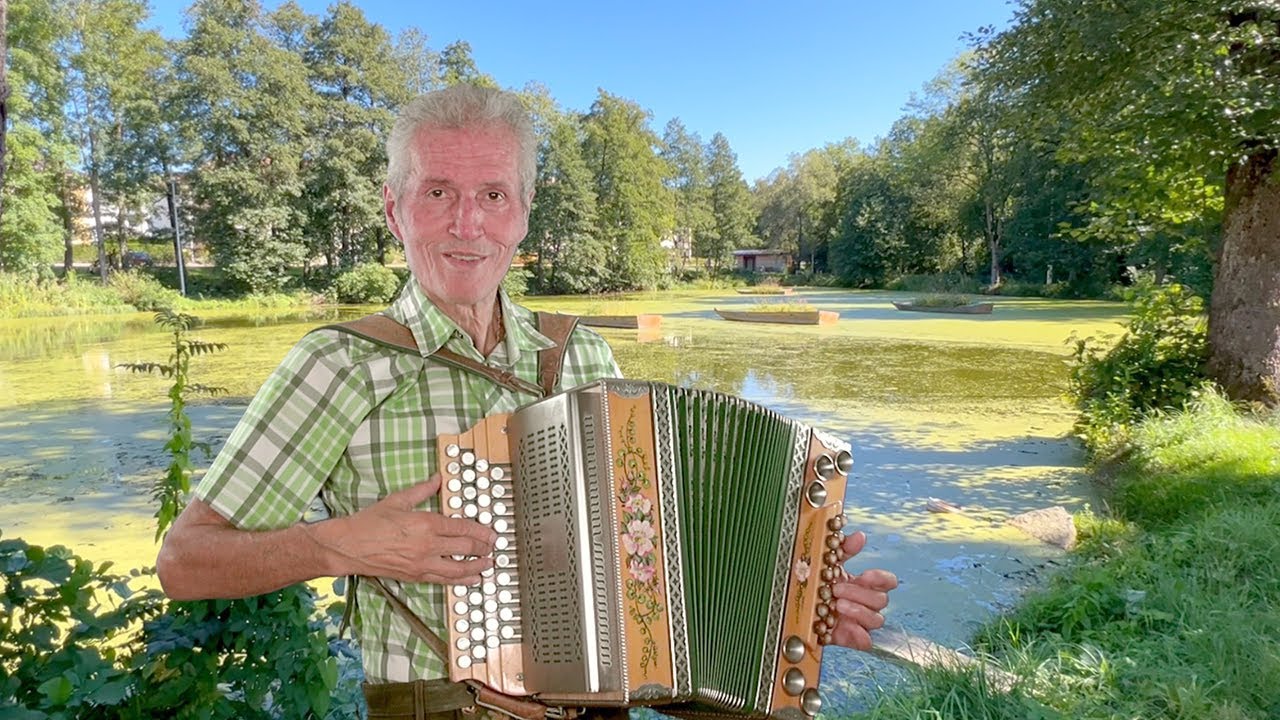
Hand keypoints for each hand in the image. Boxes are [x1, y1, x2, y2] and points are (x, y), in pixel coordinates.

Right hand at [312, 475, 496, 585]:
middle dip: (484, 548)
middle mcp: (427, 545)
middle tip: (494, 547)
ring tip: (488, 565)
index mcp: (425, 523)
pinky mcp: (415, 576)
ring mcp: (422, 563)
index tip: (491, 532)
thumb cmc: (369, 524)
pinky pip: (443, 580)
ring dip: (477, 567)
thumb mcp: (397, 500)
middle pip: (465, 547)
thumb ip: (422, 490)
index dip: (481, 531)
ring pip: (458, 568)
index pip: (462, 527)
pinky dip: (460, 580)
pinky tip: (470, 579)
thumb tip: (437, 479)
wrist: (348, 547)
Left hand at [829, 530, 897, 650]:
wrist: (799, 610)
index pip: (888, 582)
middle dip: (860, 593)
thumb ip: (844, 549)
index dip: (881, 578)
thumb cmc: (819, 584)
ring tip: (837, 604)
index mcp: (864, 585)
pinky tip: (847, 628)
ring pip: (876, 620)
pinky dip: (859, 636)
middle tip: (836, 589)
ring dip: (858, 611)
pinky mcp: (850, 638)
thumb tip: (860, 536)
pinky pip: (866, 642)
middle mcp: (866, 604)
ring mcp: (860, 622)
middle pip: (881, 600)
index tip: (865, 574)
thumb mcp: (828, 564)